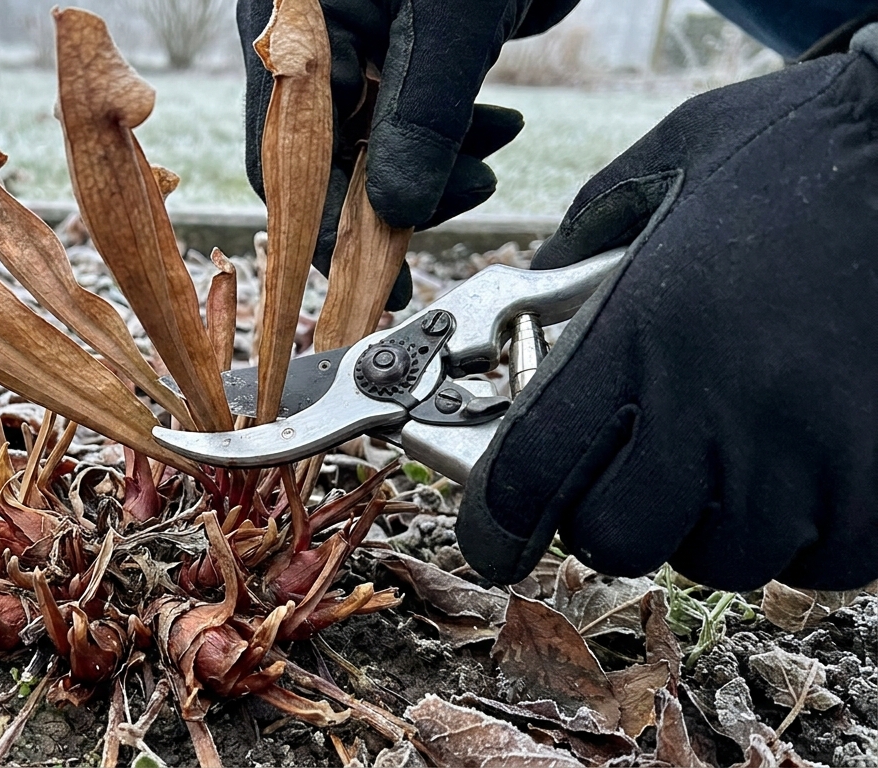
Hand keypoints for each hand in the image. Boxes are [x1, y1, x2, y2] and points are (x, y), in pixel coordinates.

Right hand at [238, 0, 577, 308]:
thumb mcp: (451, 18)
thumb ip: (424, 115)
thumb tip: (400, 213)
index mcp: (293, 28)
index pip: (286, 155)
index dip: (327, 226)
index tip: (373, 279)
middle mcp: (311, 44)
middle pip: (329, 160)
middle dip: (396, 195)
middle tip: (459, 204)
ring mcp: (357, 50)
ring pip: (376, 147)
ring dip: (435, 170)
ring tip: (490, 159)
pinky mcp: (403, 56)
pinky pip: (412, 122)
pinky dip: (454, 139)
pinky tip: (497, 130)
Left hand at [458, 35, 877, 591]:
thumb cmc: (797, 151)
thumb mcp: (662, 169)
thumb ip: (576, 250)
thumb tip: (522, 316)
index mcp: (642, 331)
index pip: (530, 472)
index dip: (499, 512)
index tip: (500, 521)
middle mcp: (718, 405)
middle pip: (618, 537)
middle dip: (610, 512)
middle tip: (631, 467)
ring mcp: (811, 451)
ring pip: (722, 556)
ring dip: (709, 523)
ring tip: (729, 453)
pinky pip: (823, 561)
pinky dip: (804, 534)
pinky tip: (803, 469)